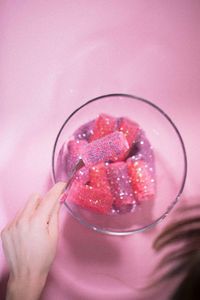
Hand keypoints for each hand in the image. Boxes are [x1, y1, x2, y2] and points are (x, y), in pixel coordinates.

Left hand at [1, 182, 65, 299]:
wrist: (26, 274)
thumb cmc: (43, 258)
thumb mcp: (53, 236)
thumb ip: (54, 215)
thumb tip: (58, 200)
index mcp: (37, 222)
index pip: (49, 198)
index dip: (57, 189)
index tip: (62, 185)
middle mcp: (22, 220)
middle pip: (34, 198)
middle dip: (43, 201)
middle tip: (47, 213)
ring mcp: (11, 225)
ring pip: (25, 207)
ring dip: (32, 211)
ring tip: (36, 227)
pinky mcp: (5, 230)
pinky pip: (16, 217)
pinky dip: (23, 220)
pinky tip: (27, 233)